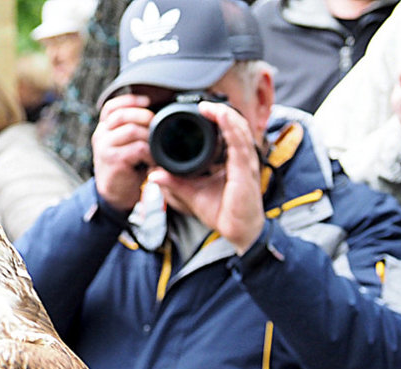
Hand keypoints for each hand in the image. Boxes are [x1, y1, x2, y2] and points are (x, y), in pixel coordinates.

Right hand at [92, 94, 155, 212]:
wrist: (114, 196)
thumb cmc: (125, 169)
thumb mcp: (124, 146)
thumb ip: (130, 130)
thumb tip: (155, 112)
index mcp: (103, 130)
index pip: (111, 107)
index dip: (129, 100)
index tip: (148, 100)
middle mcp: (100, 136)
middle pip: (122, 115)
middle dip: (145, 117)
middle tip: (158, 127)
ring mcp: (104, 148)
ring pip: (132, 130)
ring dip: (150, 136)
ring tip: (157, 147)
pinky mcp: (113, 160)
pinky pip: (138, 148)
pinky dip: (150, 153)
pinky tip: (153, 159)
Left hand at [148, 100, 265, 253]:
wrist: (239, 232)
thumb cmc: (222, 212)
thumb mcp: (191, 194)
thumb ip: (174, 182)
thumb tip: (153, 174)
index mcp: (233, 160)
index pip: (228, 132)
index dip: (218, 118)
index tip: (200, 109)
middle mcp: (242, 158)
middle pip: (235, 126)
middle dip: (220, 111)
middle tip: (202, 103)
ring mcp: (247, 163)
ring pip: (238, 129)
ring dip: (224, 114)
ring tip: (208, 105)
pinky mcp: (246, 171)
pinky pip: (239, 143)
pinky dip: (231, 127)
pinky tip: (221, 116)